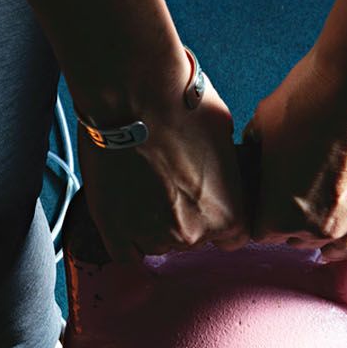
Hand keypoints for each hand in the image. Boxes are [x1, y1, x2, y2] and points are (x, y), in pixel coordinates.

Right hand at [75, 50, 249, 260]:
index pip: (232, 237)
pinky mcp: (114, 229)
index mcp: (229, 215)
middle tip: (169, 181)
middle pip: (193, 241)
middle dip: (184, 216)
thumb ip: (224, 169)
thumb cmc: (183, 105)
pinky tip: (126, 213)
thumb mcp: (226, 137)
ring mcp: (151, 235)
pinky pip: (125, 254)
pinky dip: (126, 239)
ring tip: (143, 186)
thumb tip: (217, 169)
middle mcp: (192, 235)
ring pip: (157, 244)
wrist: (134, 93)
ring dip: (153, 223)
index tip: (205, 200)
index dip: (217, 216)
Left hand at [244, 47, 346, 263]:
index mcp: (277, 214)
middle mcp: (317, 229)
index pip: (261, 233)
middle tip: (299, 191)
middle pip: (297, 241)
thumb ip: (257, 158)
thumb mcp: (262, 126)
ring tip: (324, 214)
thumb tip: (256, 164)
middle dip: (294, 220)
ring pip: (336, 249)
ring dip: (327, 235)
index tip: (270, 197)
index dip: (264, 211)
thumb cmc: (313, 96)